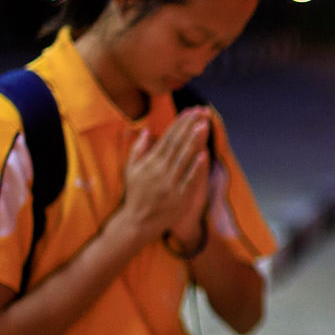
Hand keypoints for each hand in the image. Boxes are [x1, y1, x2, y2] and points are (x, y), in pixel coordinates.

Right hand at [118, 107, 210, 242]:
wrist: (137, 222)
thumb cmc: (135, 194)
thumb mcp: (131, 170)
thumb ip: (138, 150)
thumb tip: (145, 131)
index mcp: (150, 163)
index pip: (167, 138)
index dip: (179, 123)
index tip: (189, 111)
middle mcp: (160, 171)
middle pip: (177, 145)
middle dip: (189, 126)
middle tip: (201, 111)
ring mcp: (170, 185)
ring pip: (184, 159)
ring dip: (194, 142)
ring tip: (203, 126)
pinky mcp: (179, 198)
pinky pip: (189, 181)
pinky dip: (196, 168)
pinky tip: (204, 155)